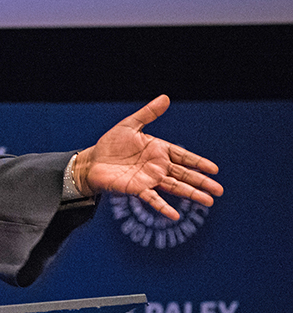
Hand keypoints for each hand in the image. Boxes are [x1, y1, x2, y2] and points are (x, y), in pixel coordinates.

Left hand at [74, 95, 222, 219]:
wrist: (92, 160)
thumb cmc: (111, 143)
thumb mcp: (130, 125)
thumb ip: (148, 114)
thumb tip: (165, 98)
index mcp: (158, 150)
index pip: (183, 157)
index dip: (198, 163)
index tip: (214, 169)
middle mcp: (157, 166)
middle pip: (184, 174)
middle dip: (202, 182)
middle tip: (219, 190)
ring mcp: (148, 179)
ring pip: (174, 187)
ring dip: (191, 194)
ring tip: (208, 201)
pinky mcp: (136, 189)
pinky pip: (152, 199)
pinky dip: (163, 206)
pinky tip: (174, 215)